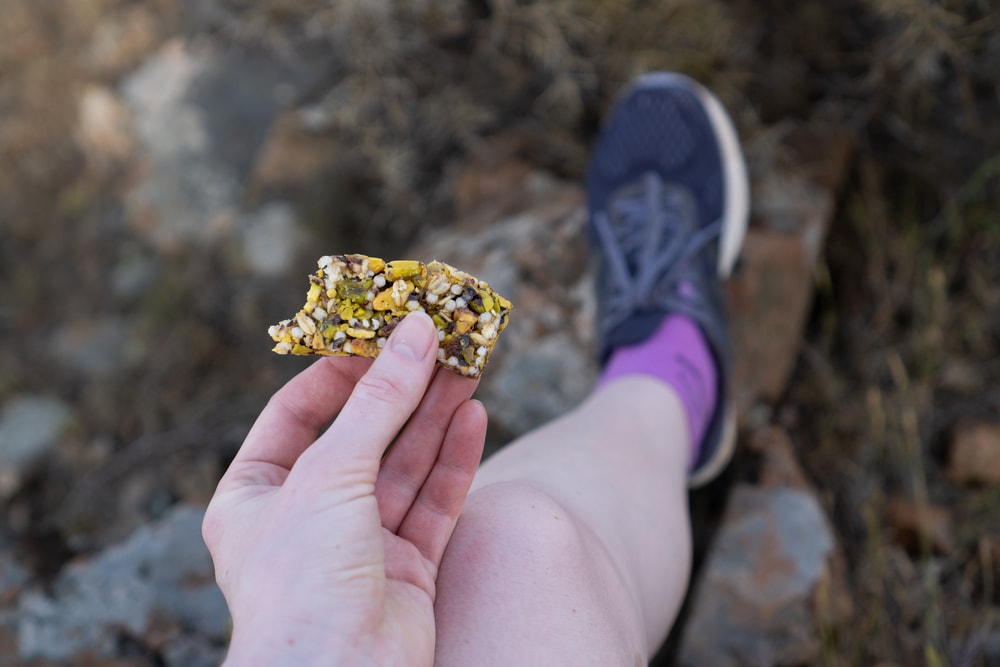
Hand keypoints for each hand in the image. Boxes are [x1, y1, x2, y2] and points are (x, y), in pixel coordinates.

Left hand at [203, 313, 486, 665]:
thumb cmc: (302, 578)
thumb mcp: (329, 473)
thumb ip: (378, 401)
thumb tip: (413, 331)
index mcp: (256, 494)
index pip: (296, 413)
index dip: (338, 370)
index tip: (379, 332)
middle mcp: (306, 515)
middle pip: (362, 434)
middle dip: (402, 387)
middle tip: (439, 339)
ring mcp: (359, 543)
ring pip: (405, 464)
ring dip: (435, 414)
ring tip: (468, 364)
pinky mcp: (406, 568)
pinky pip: (433, 501)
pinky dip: (454, 459)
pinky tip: (473, 416)